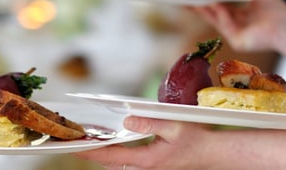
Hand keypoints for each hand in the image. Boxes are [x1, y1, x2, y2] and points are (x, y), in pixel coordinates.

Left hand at [74, 116, 214, 169]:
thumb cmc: (196, 139)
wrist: (211, 153)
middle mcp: (145, 168)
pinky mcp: (151, 166)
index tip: (76, 145)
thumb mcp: (174, 126)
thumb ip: (150, 123)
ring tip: (88, 142)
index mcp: (148, 159)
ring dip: (102, 155)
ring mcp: (148, 169)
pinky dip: (114, 155)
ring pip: (117, 165)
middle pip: (110, 163)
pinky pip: (126, 163)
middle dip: (92, 153)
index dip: (92, 151)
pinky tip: (110, 145)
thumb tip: (127, 121)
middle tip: (74, 142)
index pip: (112, 156)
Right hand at [190, 0, 285, 61]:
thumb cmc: (277, 11)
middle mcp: (239, 25)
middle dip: (199, 7)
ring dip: (204, 10)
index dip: (209, 1)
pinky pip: (224, 25)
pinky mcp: (237, 41)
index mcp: (245, 15)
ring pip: (216, 21)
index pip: (223, 8)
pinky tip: (213, 3)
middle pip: (214, 15)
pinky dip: (219, 14)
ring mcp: (237, 34)